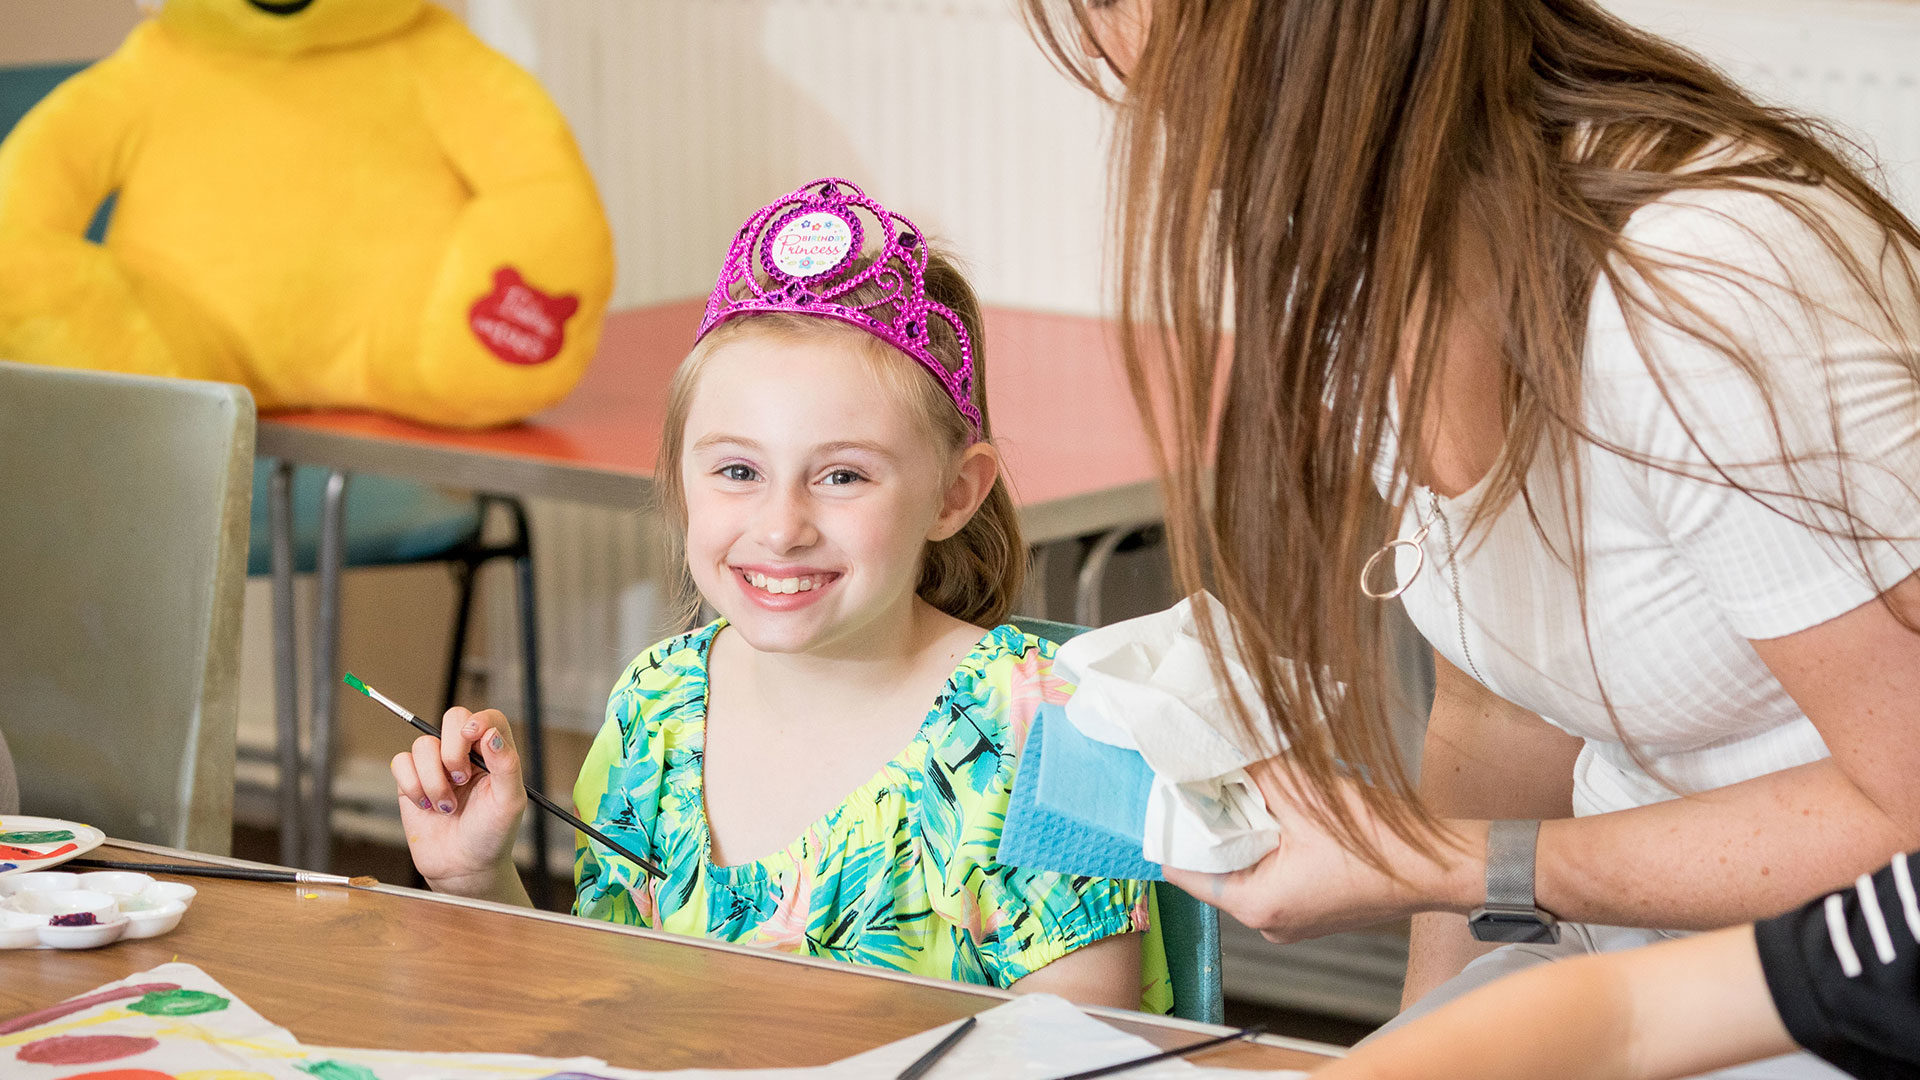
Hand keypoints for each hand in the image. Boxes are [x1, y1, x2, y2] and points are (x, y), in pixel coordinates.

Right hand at [390, 707, 528, 900]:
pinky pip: (401, 762)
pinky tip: (426, 806)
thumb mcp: (510, 803)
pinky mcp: (412, 781)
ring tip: (447, 806)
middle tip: (461, 779)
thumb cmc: (491, 835)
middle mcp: (465, 755)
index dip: (478, 719)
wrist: (463, 868)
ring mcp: (436, 766)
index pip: (488, 718)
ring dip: (434, 779)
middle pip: (452, 718)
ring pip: (423, 745)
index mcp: (494, 754)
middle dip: (452, 749)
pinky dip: (412, 785)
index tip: (472, 736)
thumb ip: (507, 765)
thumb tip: (493, 734)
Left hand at [1162, 757, 1480, 942]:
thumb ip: (1256, 771)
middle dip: (1213, 821)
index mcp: (1257, 905)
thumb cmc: (1381, 845)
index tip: (1169, 789)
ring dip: (1245, 828)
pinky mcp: (1313, 907)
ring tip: (1242, 787)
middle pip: (1216, 867)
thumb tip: (1220, 746)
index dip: (1174, 826)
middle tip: (1206, 777)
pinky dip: (1271, 841)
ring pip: (1247, 867)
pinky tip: (1277, 807)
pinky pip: (1274, 872)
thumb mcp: (1306, 795)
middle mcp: (1269, 922)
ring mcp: (1293, 919)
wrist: (1442, 867)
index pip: (1184, 870)